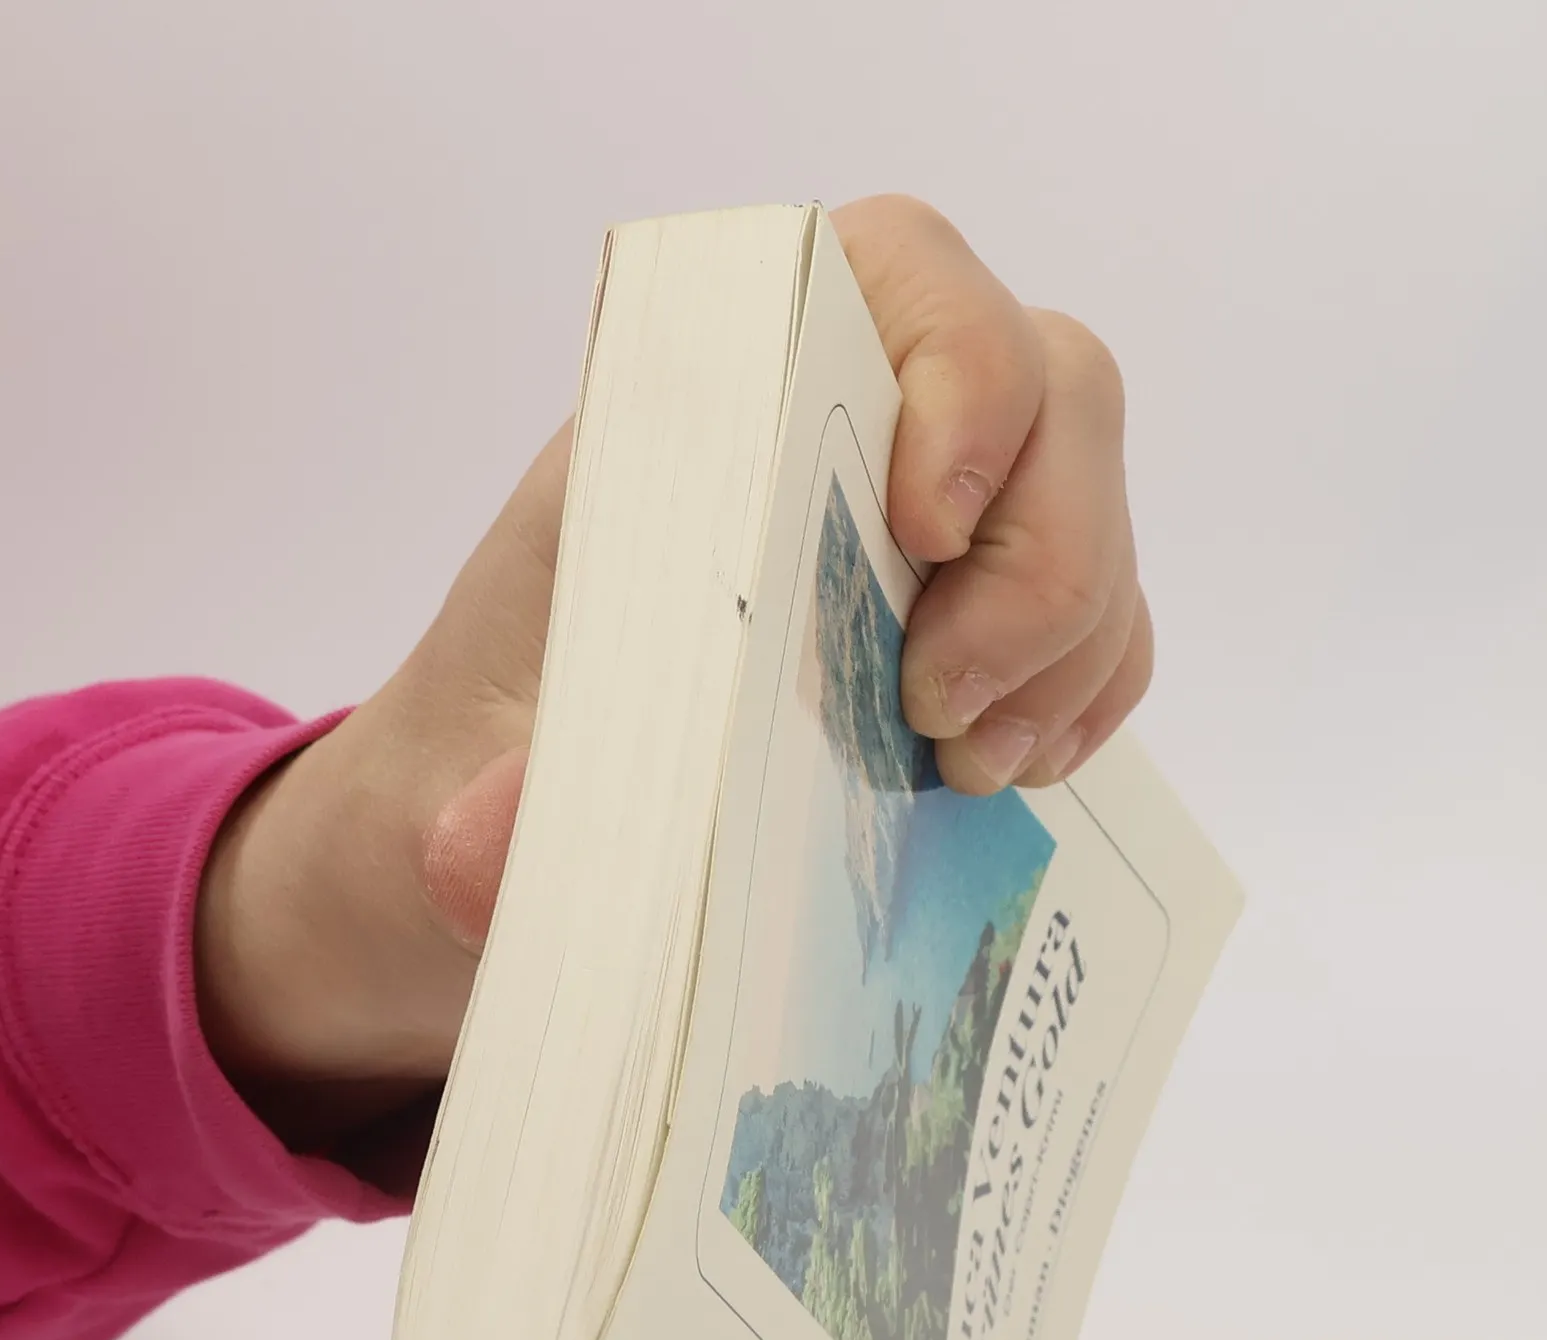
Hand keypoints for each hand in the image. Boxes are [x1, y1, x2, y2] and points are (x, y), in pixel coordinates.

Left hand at [195, 195, 1150, 1136]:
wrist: (499, 824)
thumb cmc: (473, 769)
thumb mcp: (442, 802)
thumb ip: (467, 820)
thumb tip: (484, 858)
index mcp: (707, 417)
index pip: (894, 275)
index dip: (960, 373)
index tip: (923, 535)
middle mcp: (836, 440)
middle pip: (1051, 393)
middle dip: (1041, 561)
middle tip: (941, 718)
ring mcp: (925, 528)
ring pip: (1094, 506)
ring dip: (1072, 645)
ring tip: (966, 766)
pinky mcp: (972, 623)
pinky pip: (1104, 612)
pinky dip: (1087, 689)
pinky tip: (1009, 769)